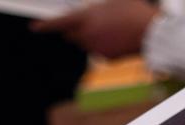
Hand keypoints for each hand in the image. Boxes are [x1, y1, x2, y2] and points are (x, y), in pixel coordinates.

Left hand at [31, 0, 159, 59]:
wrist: (150, 32)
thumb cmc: (133, 11)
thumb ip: (97, 5)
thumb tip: (91, 7)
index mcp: (86, 18)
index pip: (60, 22)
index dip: (45, 25)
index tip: (35, 27)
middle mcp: (87, 35)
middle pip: (71, 35)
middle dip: (76, 30)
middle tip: (91, 22)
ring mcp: (95, 49)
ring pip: (85, 44)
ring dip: (91, 37)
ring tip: (111, 28)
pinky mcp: (105, 59)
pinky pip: (98, 52)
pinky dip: (103, 46)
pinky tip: (117, 39)